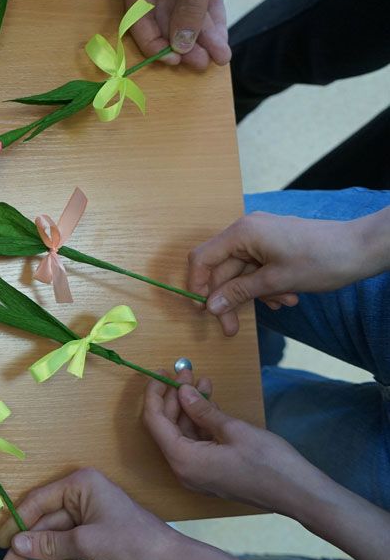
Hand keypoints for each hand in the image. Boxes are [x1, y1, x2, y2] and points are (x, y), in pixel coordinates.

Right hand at [0, 468, 189, 559]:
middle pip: (44, 522)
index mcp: (81, 484)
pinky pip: (68, 550)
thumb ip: (48, 543)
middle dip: (27, 548)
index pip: (38, 501)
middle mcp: (83, 497)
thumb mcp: (86, 543)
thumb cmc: (134, 544)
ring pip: (55, 540)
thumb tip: (16, 543)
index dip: (16, 522)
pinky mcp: (96, 539)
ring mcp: (90, 519)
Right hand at [123, 0, 252, 67]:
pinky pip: (202, 6)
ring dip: (202, 39)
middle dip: (186, 44)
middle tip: (202, 64)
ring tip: (219, 58)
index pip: (139, 16)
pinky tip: (222, 43)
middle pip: (164, 20)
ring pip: (186, 16)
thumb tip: (179, 46)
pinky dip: (213, 23)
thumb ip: (189, 11)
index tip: (173, 60)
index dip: (154, 42)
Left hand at [143, 367, 319, 511]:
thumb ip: (203, 410)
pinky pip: (197, 443)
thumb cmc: (270, 463)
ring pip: (184, 433)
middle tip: (186, 372)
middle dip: (175, 398)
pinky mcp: (211, 472)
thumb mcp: (234, 430)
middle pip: (168, 427)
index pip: (155, 422)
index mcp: (183, 460)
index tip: (160, 373)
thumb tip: (183, 392)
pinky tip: (211, 402)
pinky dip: (202, 422)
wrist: (300, 495)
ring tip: (202, 381)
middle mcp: (184, 470)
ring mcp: (198, 473)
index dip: (155, 395)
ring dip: (190, 407)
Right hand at [188, 212, 365, 335]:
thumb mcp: (276, 281)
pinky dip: (266, 286)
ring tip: (279, 305)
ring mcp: (261, 238)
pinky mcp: (274, 245)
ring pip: (242, 273)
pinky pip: (258, 269)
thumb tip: (211, 305)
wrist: (362, 248)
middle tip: (231, 328)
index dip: (198, 284)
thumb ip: (239, 292)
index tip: (203, 310)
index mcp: (242, 233)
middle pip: (223, 270)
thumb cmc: (321, 259)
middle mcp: (247, 231)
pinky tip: (285, 298)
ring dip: (254, 294)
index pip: (203, 258)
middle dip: (230, 299)